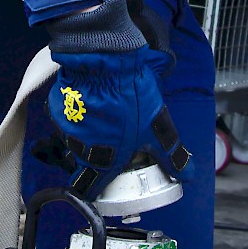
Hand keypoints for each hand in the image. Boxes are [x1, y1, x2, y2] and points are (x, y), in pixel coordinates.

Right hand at [46, 0, 190, 198]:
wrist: (105, 58)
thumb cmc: (131, 96)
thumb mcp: (158, 127)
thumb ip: (171, 154)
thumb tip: (188, 175)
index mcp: (101, 160)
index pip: (89, 189)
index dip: (98, 190)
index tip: (107, 184)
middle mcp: (78, 148)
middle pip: (86, 162)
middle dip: (101, 155)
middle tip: (119, 143)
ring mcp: (66, 126)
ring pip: (78, 138)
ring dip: (92, 133)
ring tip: (111, 118)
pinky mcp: (59, 105)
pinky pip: (71, 117)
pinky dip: (81, 114)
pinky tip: (97, 104)